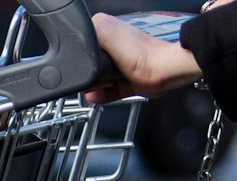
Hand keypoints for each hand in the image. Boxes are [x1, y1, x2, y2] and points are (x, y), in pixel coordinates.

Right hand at [84, 12, 204, 103]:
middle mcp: (109, 44)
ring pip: (94, 79)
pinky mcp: (122, 79)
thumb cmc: (142, 56)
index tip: (83, 69)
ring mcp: (116, 63)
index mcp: (103, 28)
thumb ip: (86, 35)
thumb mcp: (105, 36)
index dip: (78, 59)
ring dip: (94, 87)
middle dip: (87, 75)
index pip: (78, 45)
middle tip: (95, 80)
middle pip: (85, 65)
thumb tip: (71, 42)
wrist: (165, 73)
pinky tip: (98, 96)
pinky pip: (105, 91)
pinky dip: (101, 96)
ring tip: (101, 87)